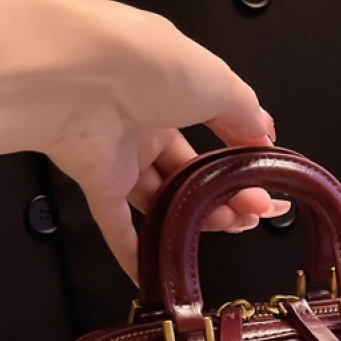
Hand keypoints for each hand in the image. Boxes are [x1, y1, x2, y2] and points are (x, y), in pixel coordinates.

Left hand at [43, 0, 286, 279]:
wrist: (74, 78)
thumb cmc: (146, 64)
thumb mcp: (214, 80)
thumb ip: (244, 112)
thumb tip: (264, 136)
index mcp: (172, 87)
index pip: (215, 123)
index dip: (241, 152)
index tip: (266, 176)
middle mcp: (145, 119)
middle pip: (192, 169)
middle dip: (228, 192)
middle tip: (256, 211)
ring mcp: (119, 154)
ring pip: (165, 198)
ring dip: (199, 218)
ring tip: (232, 226)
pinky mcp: (97, 183)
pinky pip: (118, 226)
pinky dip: (136, 254)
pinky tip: (157, 276)